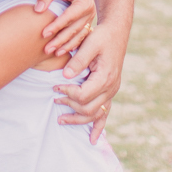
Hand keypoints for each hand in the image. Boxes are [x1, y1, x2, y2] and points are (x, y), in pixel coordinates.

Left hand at [35, 0, 95, 54]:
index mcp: (84, 3)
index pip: (68, 18)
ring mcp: (90, 18)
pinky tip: (63, 51)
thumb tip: (37, 10)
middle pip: (74, 30)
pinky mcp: (86, 21)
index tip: (43, 34)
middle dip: (60, 41)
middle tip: (46, 49)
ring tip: (54, 53)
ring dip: (66, 45)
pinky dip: (72, 43)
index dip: (55, 26)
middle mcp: (90, 12)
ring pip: (78, 35)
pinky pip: (80, 35)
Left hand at [52, 19, 128, 142]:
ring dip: (78, 119)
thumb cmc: (102, 36)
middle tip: (55, 97)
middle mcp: (111, 88)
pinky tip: (92, 139)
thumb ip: (78, 60)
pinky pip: (105, 114)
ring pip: (95, 115)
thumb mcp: (90, 43)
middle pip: (87, 108)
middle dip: (69, 105)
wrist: (116, 32)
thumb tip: (65, 76)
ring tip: (61, 119)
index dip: (67, 93)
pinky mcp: (110, 91)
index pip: (82, 95)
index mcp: (105, 77)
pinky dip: (98, 127)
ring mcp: (112, 92)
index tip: (55, 87)